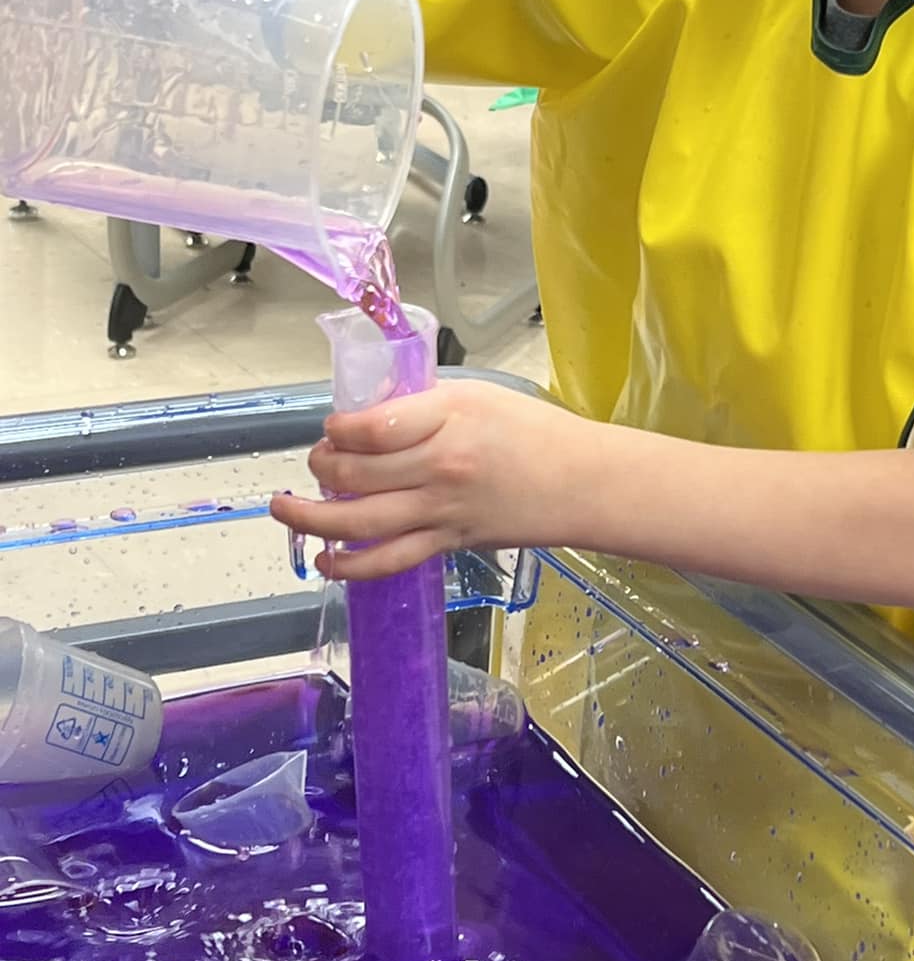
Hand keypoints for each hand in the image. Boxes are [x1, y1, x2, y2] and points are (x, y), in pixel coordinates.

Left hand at [270, 381, 599, 580]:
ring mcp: (440, 511)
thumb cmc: (533, 431)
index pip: (369, 426)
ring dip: (310, 518)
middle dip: (320, 465)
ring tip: (285, 508)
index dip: (337, 427)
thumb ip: (419, 401)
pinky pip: (388, 561)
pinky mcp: (446, 543)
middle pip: (353, 473)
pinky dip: (349, 565)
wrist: (581, 483)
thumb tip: (367, 410)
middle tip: (318, 460)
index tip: (335, 425)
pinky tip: (325, 559)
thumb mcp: (476, 395)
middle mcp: (438, 467)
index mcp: (447, 419)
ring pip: (357, 522)